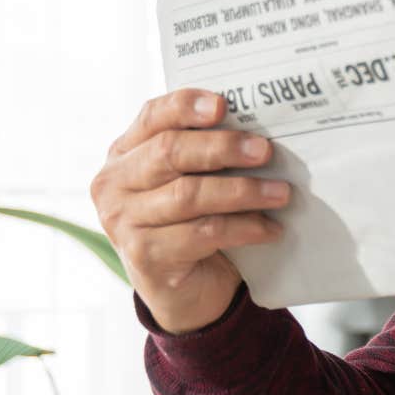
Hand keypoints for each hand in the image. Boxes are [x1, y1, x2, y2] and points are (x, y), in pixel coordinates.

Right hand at [90, 89, 288, 333]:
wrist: (184, 289)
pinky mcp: (144, 255)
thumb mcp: (193, 180)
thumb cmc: (192, 222)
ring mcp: (123, 221)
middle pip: (169, 152)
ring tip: (281, 193)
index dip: (186, 106)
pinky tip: (269, 229)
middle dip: (223, 148)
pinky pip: (203, 233)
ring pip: (189, 195)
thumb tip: (259, 130)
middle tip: (266, 151)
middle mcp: (114, 183)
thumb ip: (206, 154)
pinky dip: (243, 228)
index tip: (223, 105)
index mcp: (125, 153)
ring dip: (243, 191)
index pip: (152, 116)